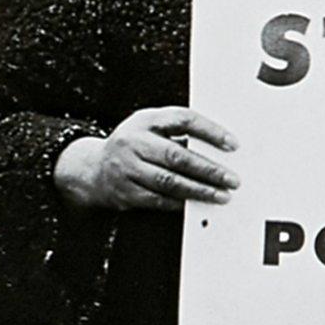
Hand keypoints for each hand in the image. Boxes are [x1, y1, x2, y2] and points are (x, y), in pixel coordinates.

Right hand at [54, 107, 240, 210]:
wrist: (92, 169)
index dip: (210, 131)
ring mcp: (127, 168)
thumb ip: (178, 134)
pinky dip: (180, 203)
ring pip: (169, 182)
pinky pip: (158, 200)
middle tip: (232, 179)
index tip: (233, 144)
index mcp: (145, 120)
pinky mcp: (125, 192)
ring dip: (199, 190)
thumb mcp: (150, 129)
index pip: (182, 119)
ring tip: (221, 195)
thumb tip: (218, 150)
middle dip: (208, 169)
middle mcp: (133, 142)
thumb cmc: (133, 146)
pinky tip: (196, 204)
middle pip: (177, 155)